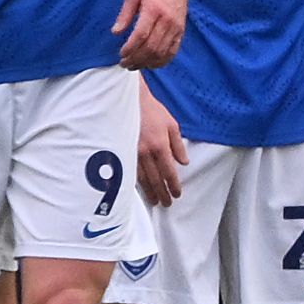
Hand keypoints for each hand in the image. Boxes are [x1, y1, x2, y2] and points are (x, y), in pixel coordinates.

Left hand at [111, 0, 187, 69]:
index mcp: (153, 10)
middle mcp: (167, 20)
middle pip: (152, 47)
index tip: (120, 54)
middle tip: (124, 64)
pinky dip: (162, 61)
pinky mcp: (181, 31)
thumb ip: (124, 14)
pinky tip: (151, 65)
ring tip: (134, 66)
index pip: (141, 35)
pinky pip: (173, 51)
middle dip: (136, 59)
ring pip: (162, 52)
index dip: (130, 48)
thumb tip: (115, 32)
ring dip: (147, 62)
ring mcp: (176, 27)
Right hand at [135, 84, 186, 207]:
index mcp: (160, 146)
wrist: (129, 100)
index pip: (169, 172)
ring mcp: (131, 152)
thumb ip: (178, 145)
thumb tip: (183, 162)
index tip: (177, 194)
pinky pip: (129, 170)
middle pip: (155, 179)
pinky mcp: (121, 150)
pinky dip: (135, 182)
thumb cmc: (152, 110)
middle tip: (166, 204)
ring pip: (141, 178)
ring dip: (149, 191)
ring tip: (154, 200)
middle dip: (162, 193)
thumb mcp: (172, 124)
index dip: (174, 185)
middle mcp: (146, 152)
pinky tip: (138, 189)